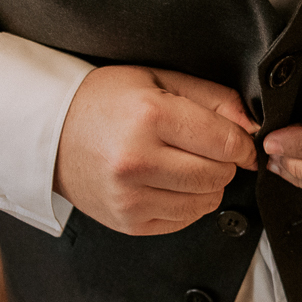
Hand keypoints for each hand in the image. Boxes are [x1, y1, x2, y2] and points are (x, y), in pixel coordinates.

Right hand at [55, 66, 258, 235]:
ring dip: (208, 185)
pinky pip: (183, 220)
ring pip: (205, 202)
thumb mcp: (159, 79)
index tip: (242, 142)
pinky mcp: (128, 221)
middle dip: (224, 163)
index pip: (225, 142)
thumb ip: (212, 97)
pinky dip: (188, 203)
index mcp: (150, 116)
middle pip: (218, 175)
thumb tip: (250, 124)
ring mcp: (130, 196)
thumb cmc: (106, 101)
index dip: (243, 144)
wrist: (51, 132)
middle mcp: (138, 160)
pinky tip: (168, 182)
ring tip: (185, 164)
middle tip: (206, 149)